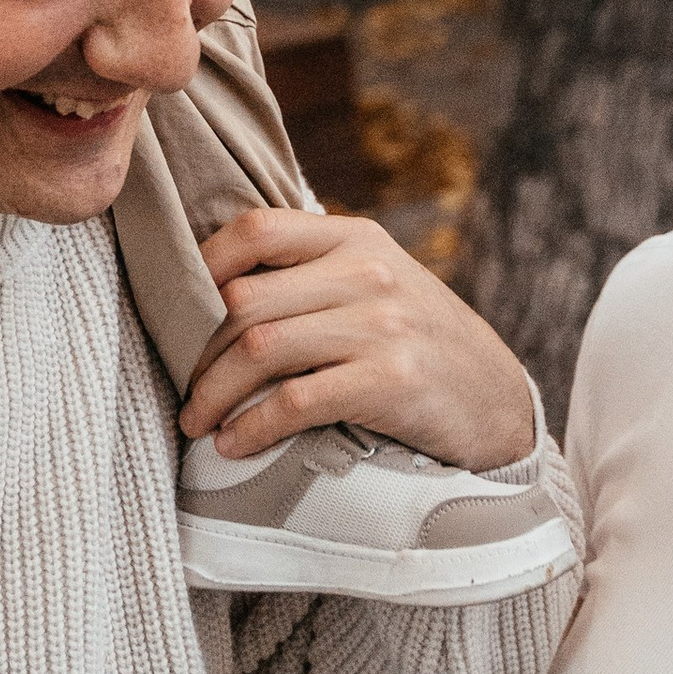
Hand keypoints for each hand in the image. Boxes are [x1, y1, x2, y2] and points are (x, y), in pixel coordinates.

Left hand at [179, 207, 534, 474]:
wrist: (498, 400)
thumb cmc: (419, 342)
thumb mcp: (378, 282)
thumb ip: (314, 272)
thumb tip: (214, 285)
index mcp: (356, 238)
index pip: (257, 228)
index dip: (201, 264)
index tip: (174, 309)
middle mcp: (367, 272)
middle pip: (245, 297)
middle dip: (194, 347)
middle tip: (178, 386)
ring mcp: (381, 326)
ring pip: (259, 349)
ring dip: (212, 393)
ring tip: (195, 421)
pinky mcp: (390, 382)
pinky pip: (294, 402)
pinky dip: (250, 428)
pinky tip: (234, 445)